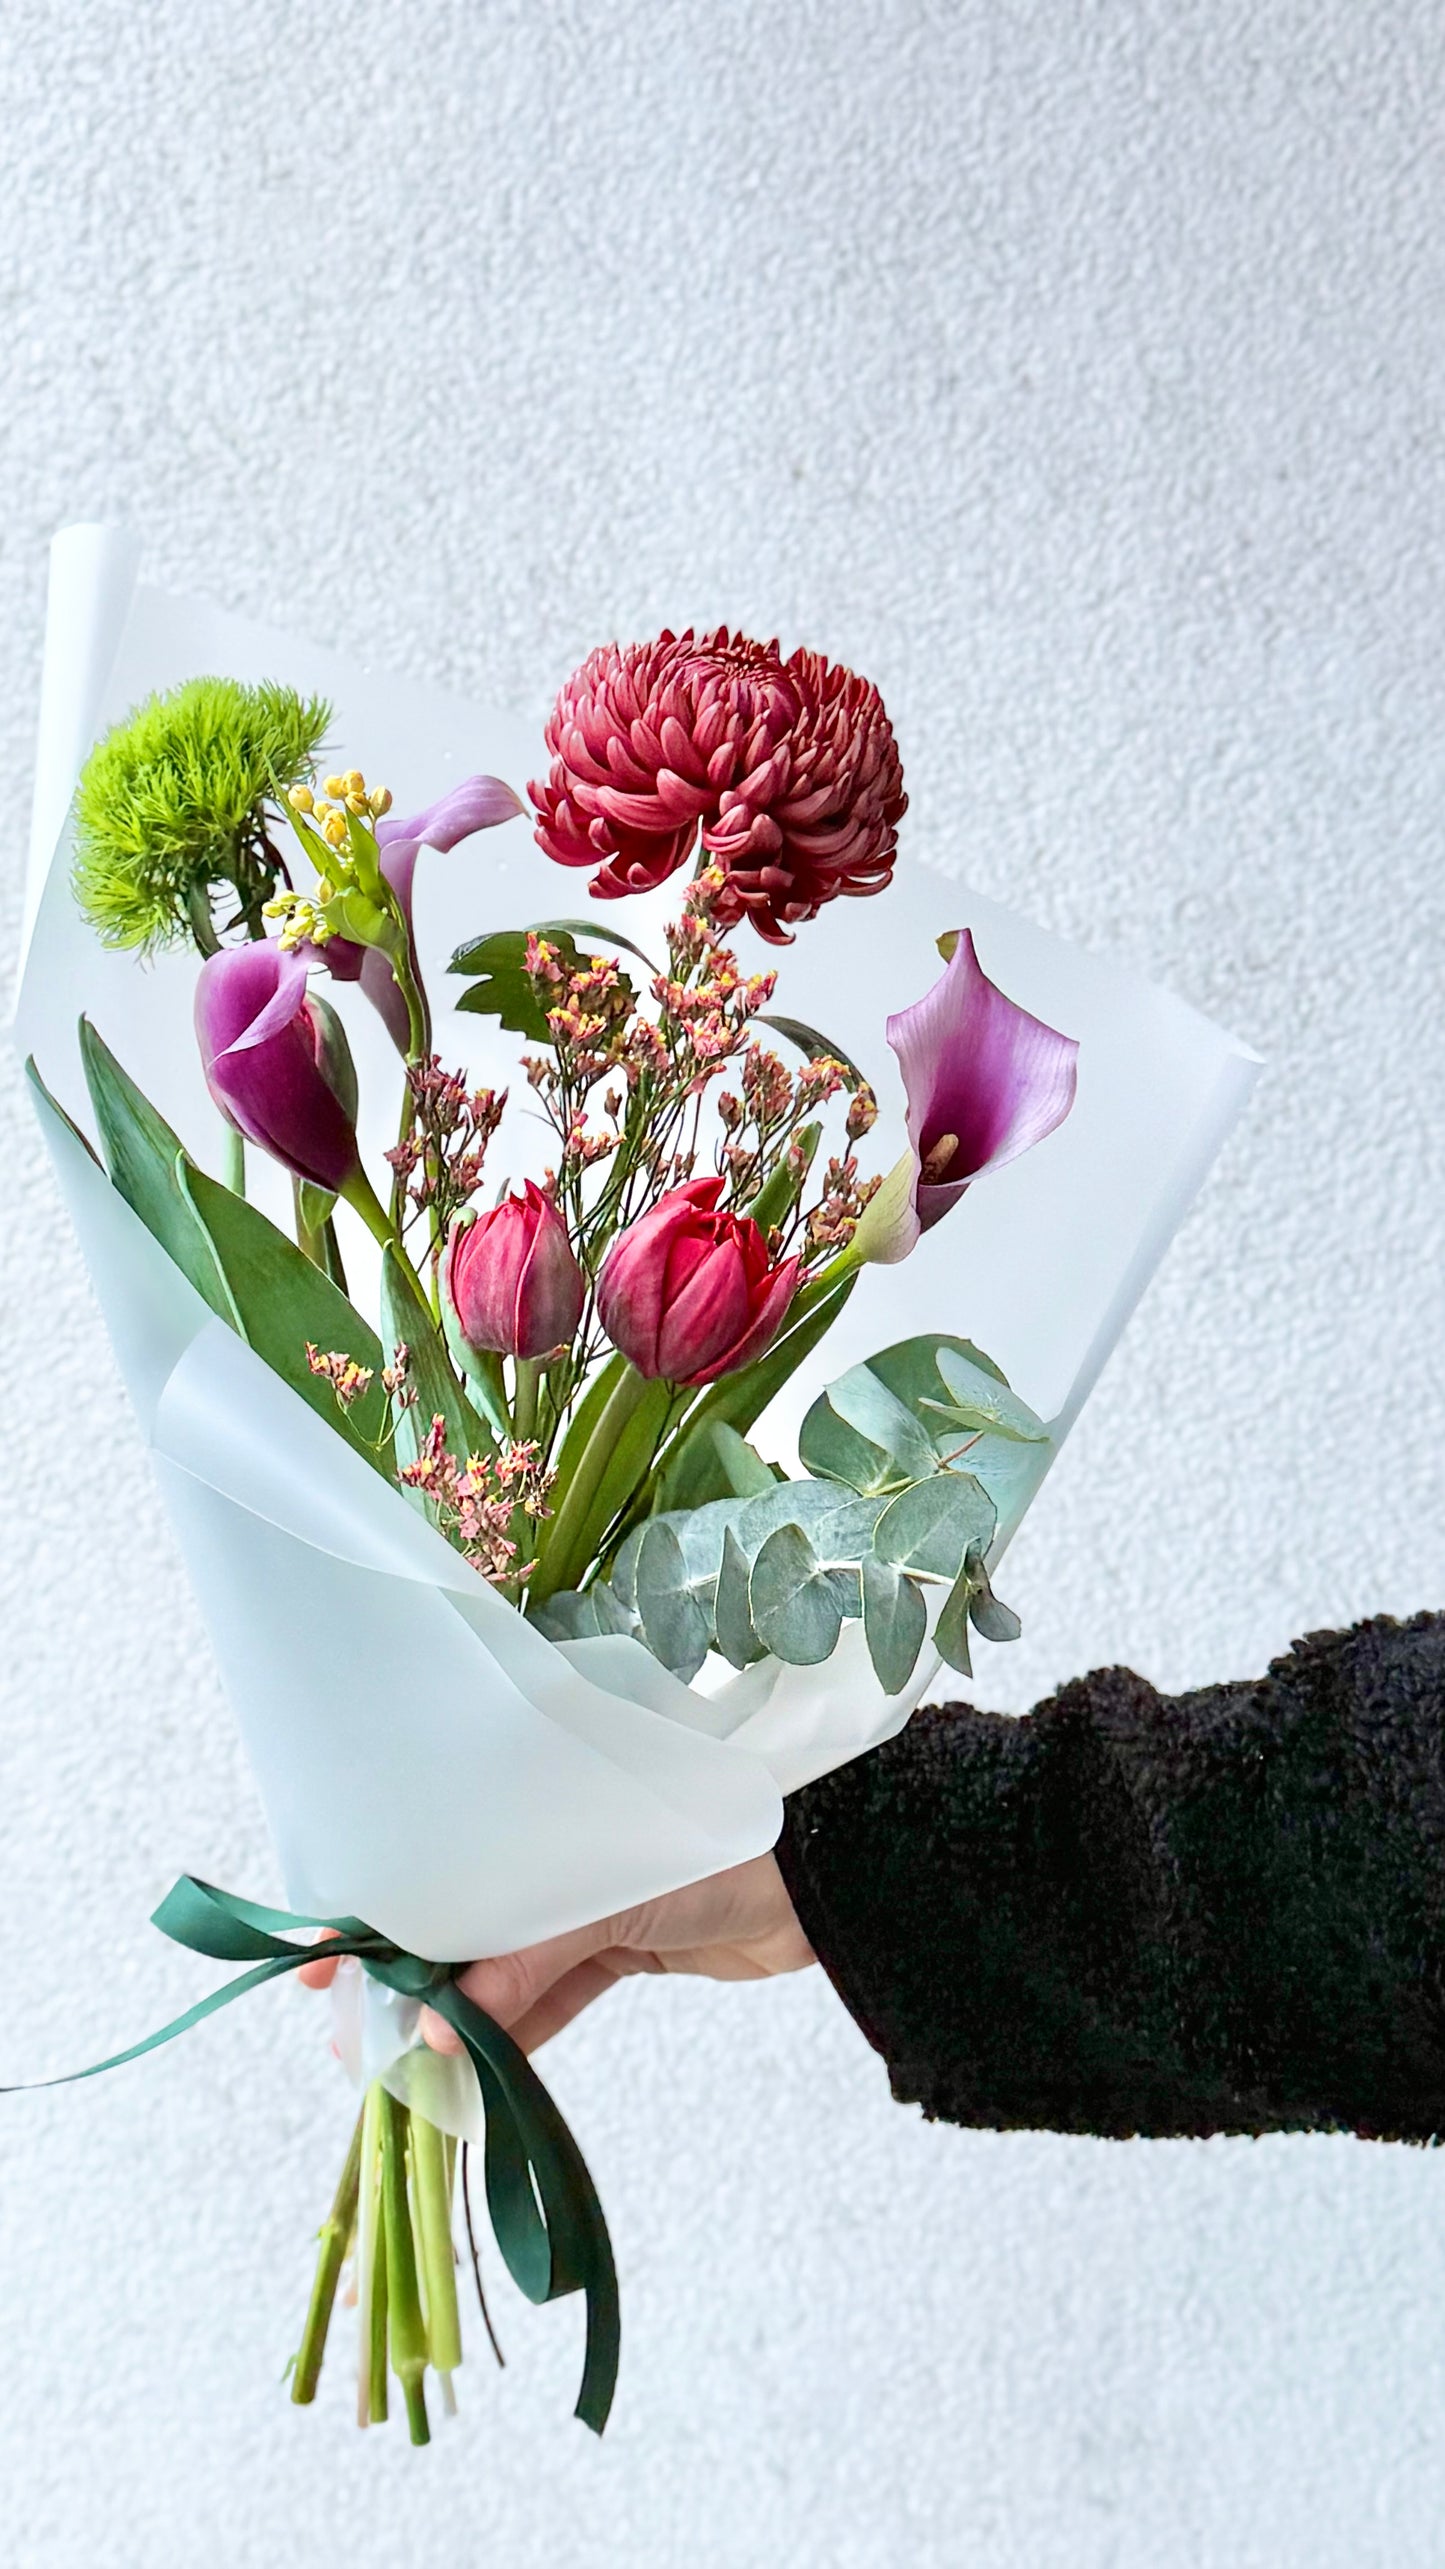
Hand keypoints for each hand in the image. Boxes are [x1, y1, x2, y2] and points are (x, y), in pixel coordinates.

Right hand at [298, 1853, 812, 2053]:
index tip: (312, 1959)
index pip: (435, 1854)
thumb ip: (530, 1959)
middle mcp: (553, 1846)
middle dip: (401, 1975)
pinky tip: (472, 2073)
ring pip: (501, 1963)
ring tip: (400, 2068)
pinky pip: (554, 1993)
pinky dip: (515, 2032)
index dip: (372, 1908)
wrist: (832, 1870)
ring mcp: (589, 1897)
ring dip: (456, 2017)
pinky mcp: (626, 1942)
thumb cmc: (724, 1845)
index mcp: (536, 1801)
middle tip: (347, 2034)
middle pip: (459, 1917)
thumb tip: (443, 2029)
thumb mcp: (613, 1895)